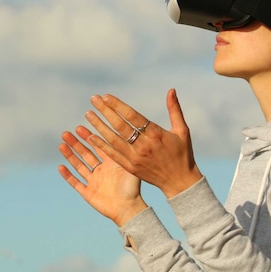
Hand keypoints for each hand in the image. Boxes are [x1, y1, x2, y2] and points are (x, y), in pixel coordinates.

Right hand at [58, 126, 147, 226]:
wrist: (129, 209)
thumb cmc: (133, 188)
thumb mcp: (129, 166)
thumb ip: (123, 152)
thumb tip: (121, 133)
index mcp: (110, 164)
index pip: (97, 146)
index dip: (88, 137)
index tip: (80, 127)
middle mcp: (101, 171)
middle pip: (85, 154)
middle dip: (75, 144)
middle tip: (66, 133)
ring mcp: (93, 182)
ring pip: (78, 166)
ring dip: (70, 156)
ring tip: (61, 145)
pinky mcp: (88, 193)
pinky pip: (75, 183)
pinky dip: (68, 175)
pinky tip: (61, 167)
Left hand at [85, 89, 201, 198]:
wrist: (180, 182)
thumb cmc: (182, 154)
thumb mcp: (182, 130)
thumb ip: (174, 110)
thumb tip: (171, 90)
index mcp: (156, 134)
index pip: (132, 116)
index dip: (117, 105)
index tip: (106, 96)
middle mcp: (143, 146)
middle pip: (120, 125)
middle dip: (105, 111)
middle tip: (93, 99)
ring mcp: (135, 158)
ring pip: (113, 139)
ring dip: (99, 126)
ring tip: (88, 115)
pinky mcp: (130, 168)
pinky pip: (112, 155)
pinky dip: (101, 145)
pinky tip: (91, 136)